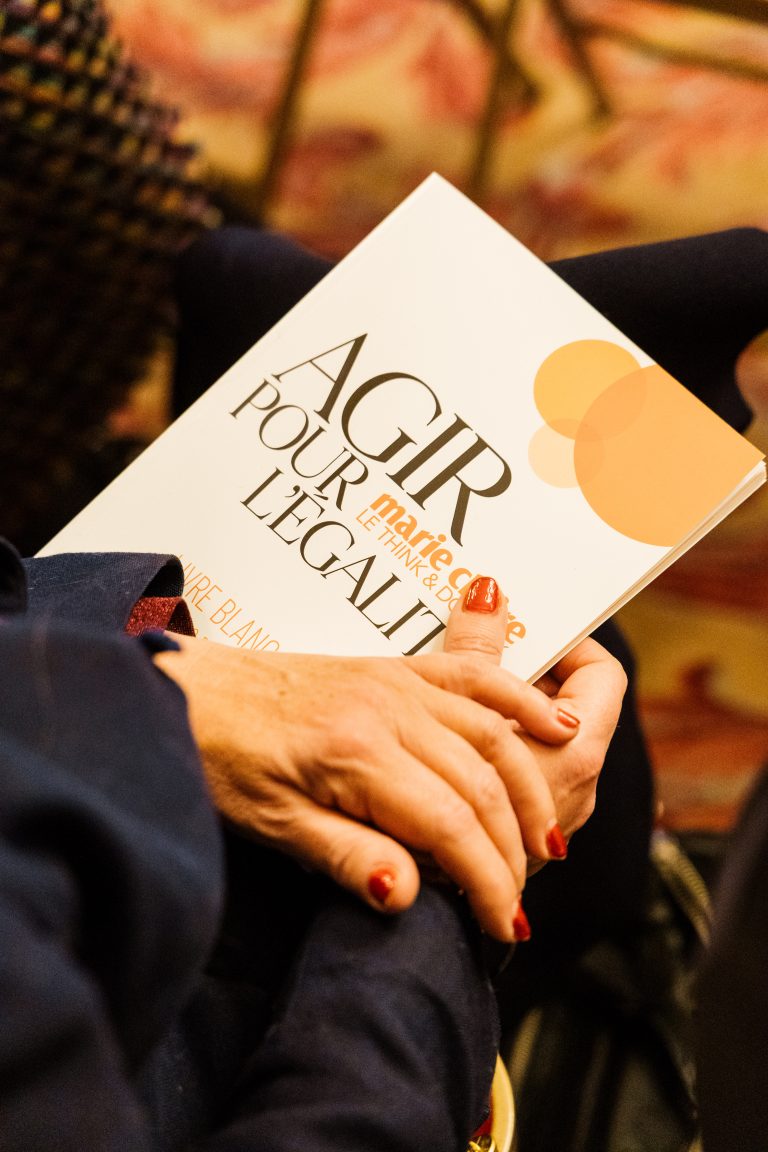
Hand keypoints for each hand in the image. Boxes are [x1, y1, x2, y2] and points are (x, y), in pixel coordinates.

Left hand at [154, 580, 577, 941]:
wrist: (190, 689)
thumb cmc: (221, 759)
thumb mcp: (271, 825)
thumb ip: (344, 857)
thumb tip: (408, 896)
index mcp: (356, 754)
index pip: (451, 826)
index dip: (488, 882)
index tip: (506, 926)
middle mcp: (389, 709)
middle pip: (483, 782)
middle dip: (514, 849)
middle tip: (522, 901)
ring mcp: (397, 681)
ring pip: (493, 731)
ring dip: (531, 786)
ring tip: (548, 840)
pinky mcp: (396, 666)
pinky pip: (475, 675)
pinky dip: (521, 698)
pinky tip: (556, 721)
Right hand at [443, 603, 627, 863]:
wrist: (410, 921)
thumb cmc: (430, 815)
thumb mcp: (453, 713)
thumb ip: (474, 653)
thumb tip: (489, 592)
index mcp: (574, 754)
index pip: (603, 676)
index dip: (571, 644)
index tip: (529, 632)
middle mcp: (578, 789)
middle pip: (571, 710)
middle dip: (532, 676)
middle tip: (485, 652)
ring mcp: (555, 818)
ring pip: (546, 746)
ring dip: (512, 717)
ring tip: (462, 694)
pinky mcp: (525, 840)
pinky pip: (528, 778)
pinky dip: (501, 753)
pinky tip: (453, 744)